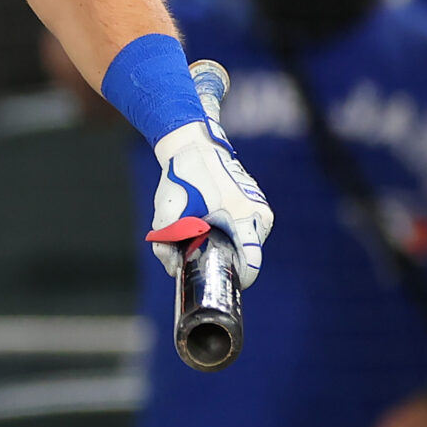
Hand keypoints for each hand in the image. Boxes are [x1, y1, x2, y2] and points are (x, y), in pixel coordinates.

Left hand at [145, 119, 271, 287]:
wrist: (193, 146)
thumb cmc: (181, 179)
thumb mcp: (165, 213)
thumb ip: (166, 246)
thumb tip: (173, 271)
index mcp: (245, 218)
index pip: (250, 264)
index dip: (234, 279)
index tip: (216, 281)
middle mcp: (260, 215)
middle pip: (247, 255)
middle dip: (224, 259)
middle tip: (200, 253)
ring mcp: (261, 208)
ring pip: (247, 242)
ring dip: (227, 243)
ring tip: (204, 228)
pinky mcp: (257, 203)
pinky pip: (247, 228)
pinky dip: (230, 230)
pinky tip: (211, 219)